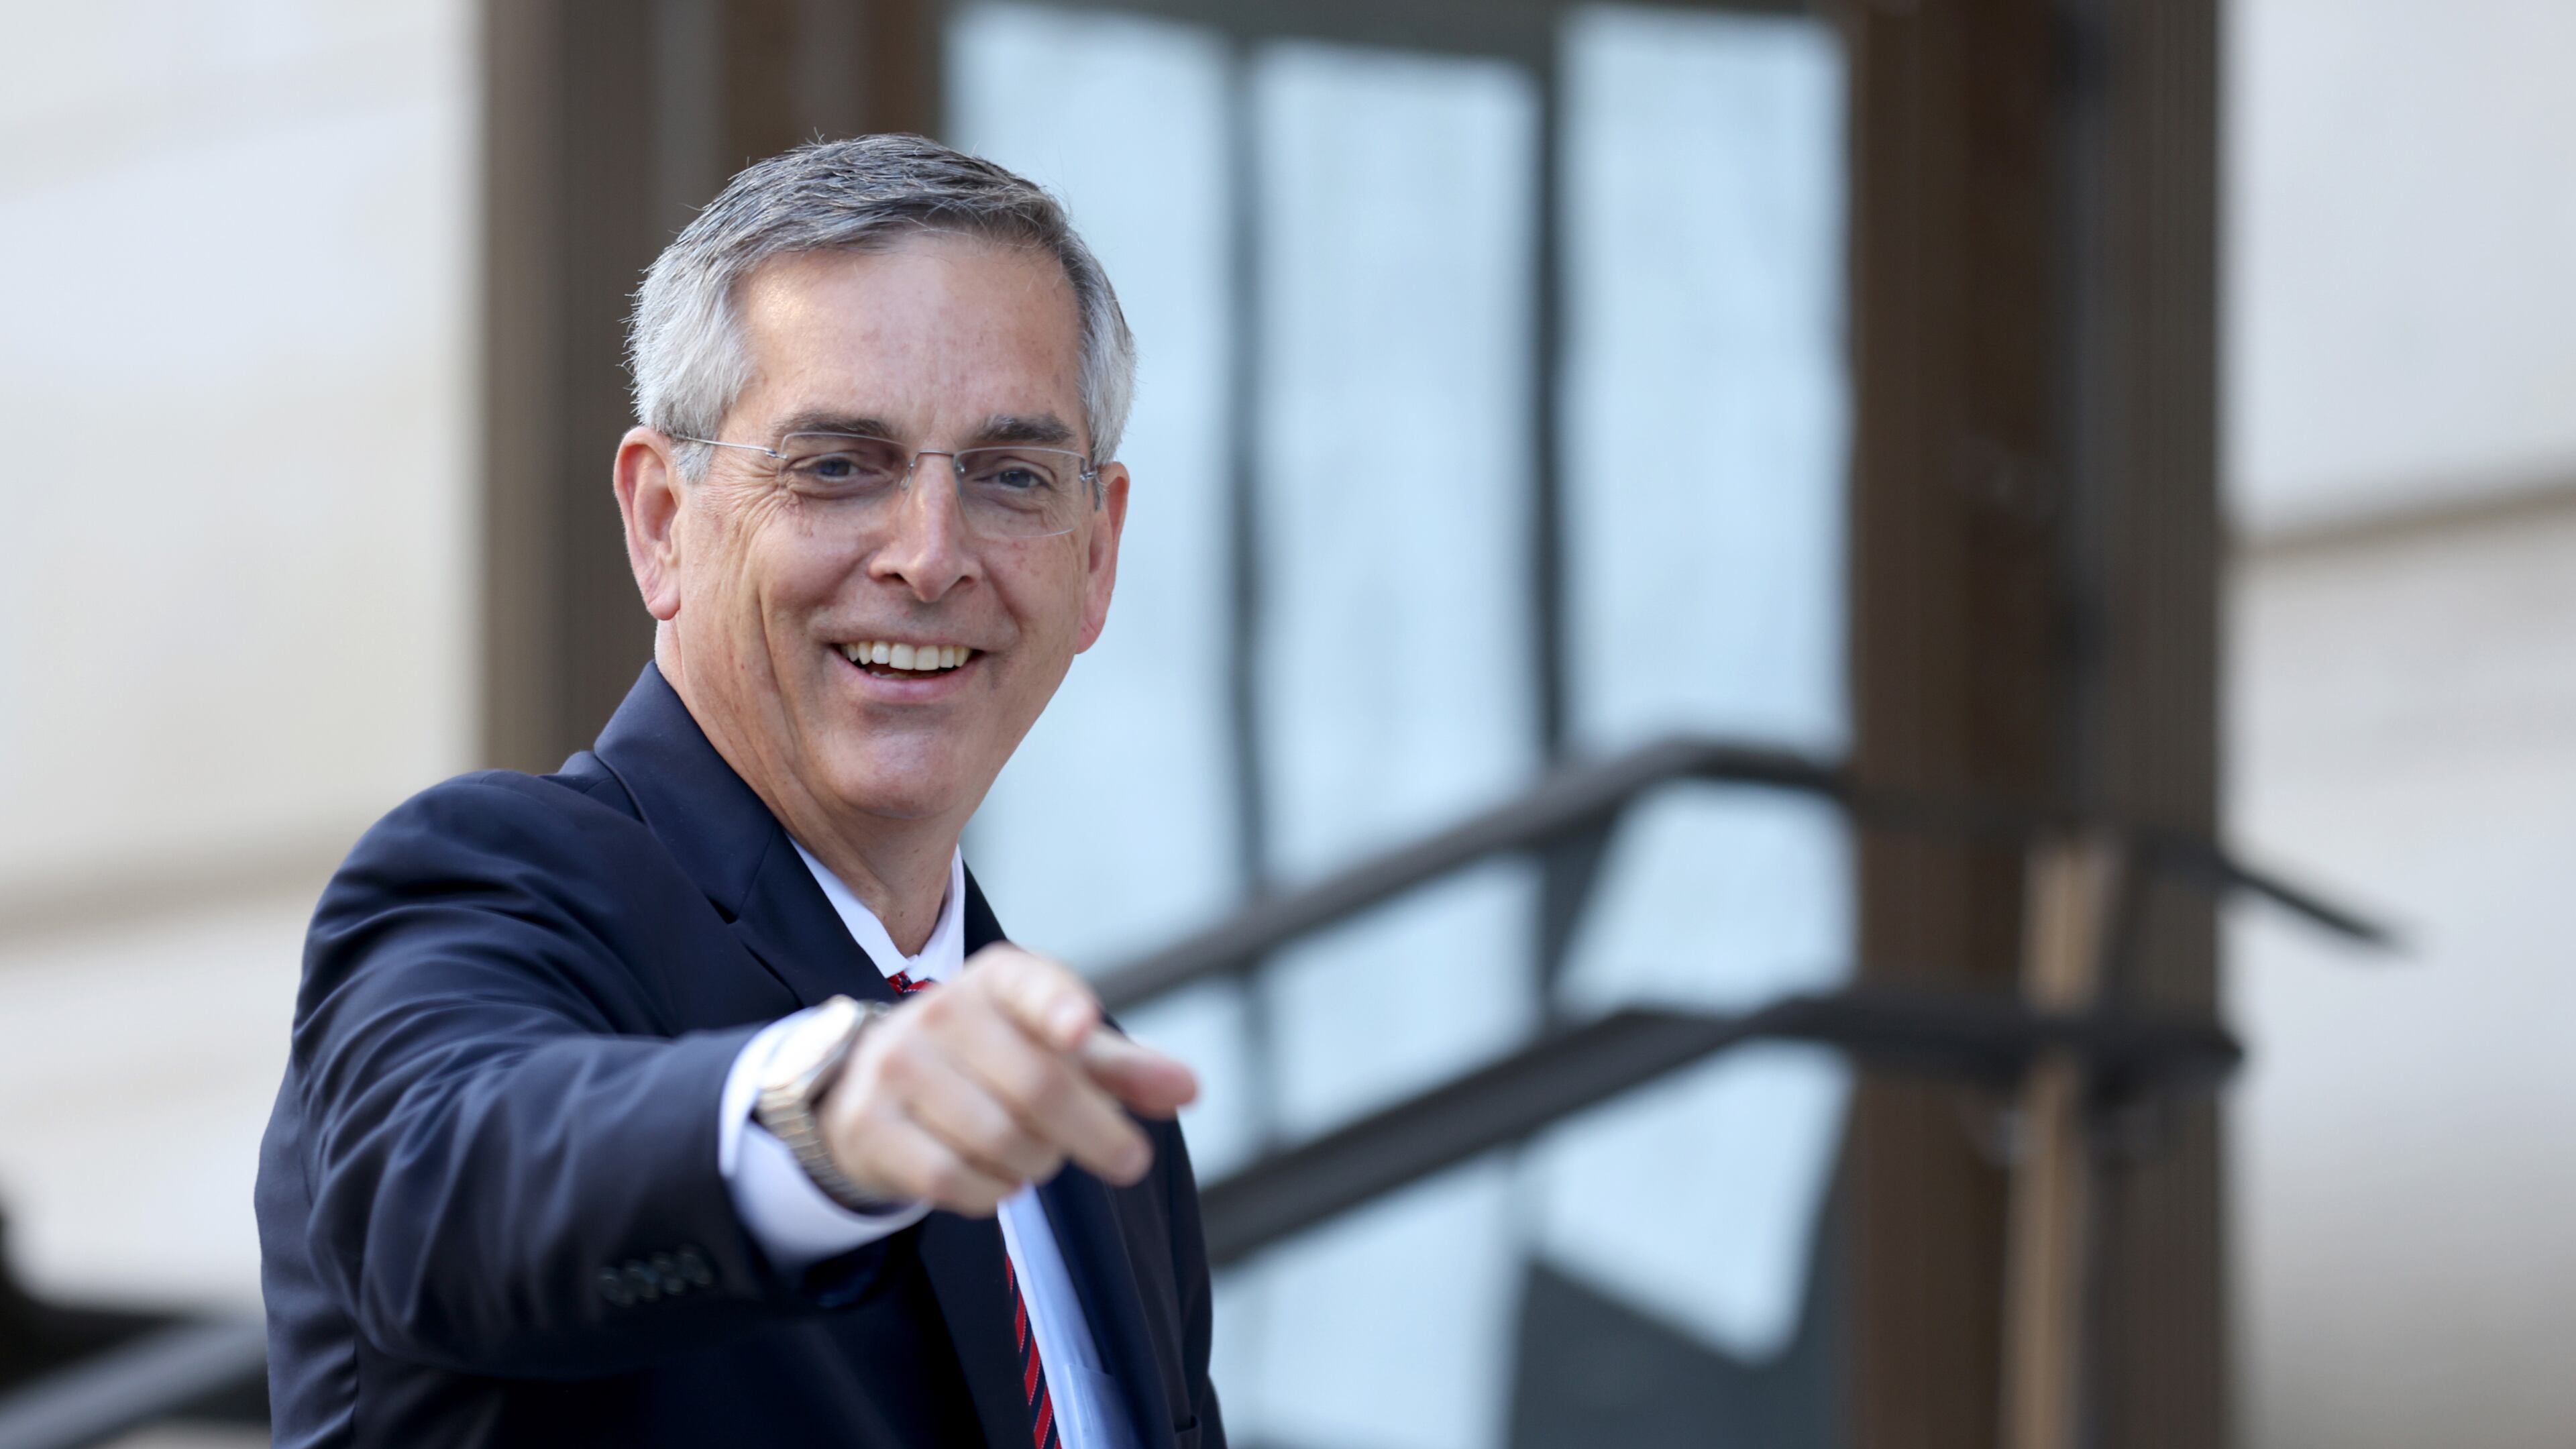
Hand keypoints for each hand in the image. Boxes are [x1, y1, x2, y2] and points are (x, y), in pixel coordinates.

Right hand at [815, 944, 1199, 1216]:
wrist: (874, 1084)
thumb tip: (1190, 1090)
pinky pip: (952, 1179)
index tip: (1081, 1030)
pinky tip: (995, 1176)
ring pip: (998, 1139)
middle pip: (1038, 1086)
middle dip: (1094, 1132)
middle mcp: (941, 1010)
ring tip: (1037, 1154)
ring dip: (1038, 1163)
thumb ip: (1123, 1068)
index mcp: (997, 980)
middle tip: (1128, 1159)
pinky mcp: (868, 1123)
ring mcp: (897, 1066)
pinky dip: (991, 1191)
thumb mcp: (1057, 1051)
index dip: (1059, 1008)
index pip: (1033, 986)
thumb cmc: (991, 1062)